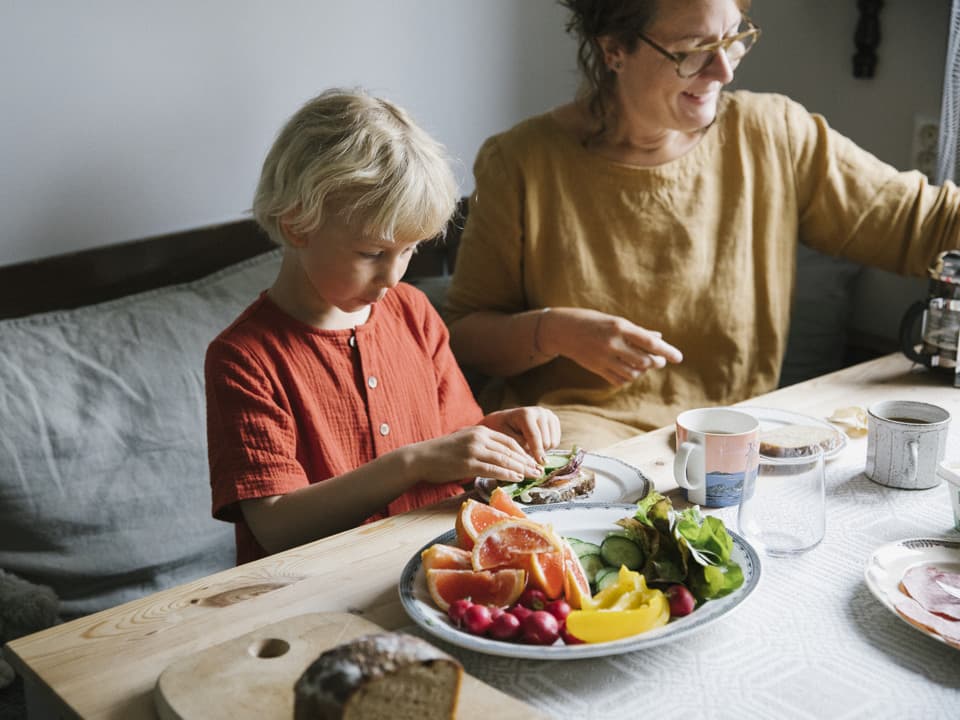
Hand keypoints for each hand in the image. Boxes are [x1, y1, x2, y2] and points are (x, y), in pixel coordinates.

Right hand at [406, 426, 543, 484]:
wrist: (421, 457)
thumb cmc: (443, 454)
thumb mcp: (466, 443)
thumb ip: (483, 448)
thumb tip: (502, 460)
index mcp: (481, 430)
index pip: (509, 441)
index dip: (524, 452)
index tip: (534, 461)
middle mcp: (479, 437)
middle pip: (510, 450)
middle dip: (527, 461)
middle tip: (539, 471)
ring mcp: (473, 450)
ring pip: (504, 459)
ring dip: (521, 469)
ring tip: (533, 476)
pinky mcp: (468, 463)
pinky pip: (492, 469)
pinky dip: (507, 474)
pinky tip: (517, 478)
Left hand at [481, 407, 561, 462]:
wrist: (505, 420)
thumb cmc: (501, 430)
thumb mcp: (505, 438)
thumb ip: (519, 447)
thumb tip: (534, 458)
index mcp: (526, 414)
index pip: (535, 436)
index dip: (537, 452)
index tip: (539, 465)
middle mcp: (540, 412)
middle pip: (546, 442)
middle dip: (537, 451)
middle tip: (525, 452)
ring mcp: (549, 415)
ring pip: (553, 442)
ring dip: (542, 449)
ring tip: (529, 446)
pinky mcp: (554, 420)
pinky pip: (556, 441)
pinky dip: (547, 446)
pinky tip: (536, 443)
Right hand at [543, 308, 682, 384]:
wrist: (561, 329)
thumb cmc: (590, 321)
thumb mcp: (614, 321)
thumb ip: (636, 332)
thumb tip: (658, 339)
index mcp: (619, 326)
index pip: (649, 343)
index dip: (667, 351)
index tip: (678, 358)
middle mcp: (613, 343)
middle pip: (644, 361)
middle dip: (656, 362)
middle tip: (659, 360)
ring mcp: (604, 358)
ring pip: (633, 373)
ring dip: (642, 370)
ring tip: (643, 364)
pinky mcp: (597, 369)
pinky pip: (619, 380)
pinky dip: (628, 378)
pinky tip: (629, 371)